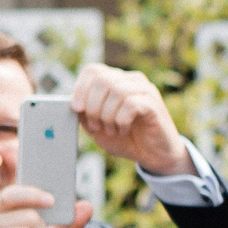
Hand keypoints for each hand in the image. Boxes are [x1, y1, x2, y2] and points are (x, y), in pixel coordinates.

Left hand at [74, 65, 190, 175]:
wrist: (154, 156)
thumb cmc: (127, 139)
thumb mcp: (97, 127)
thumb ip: (84, 113)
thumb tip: (73, 103)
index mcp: (117, 81)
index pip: (93, 70)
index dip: (80, 88)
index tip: (77, 109)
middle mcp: (132, 81)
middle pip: (102, 79)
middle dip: (93, 105)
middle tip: (96, 125)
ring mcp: (145, 90)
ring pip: (116, 90)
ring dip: (107, 115)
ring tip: (111, 130)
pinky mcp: (154, 104)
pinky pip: (130, 104)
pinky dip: (121, 120)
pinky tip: (123, 129)